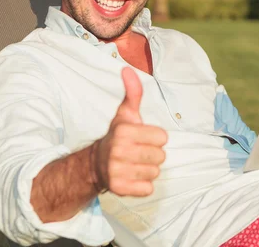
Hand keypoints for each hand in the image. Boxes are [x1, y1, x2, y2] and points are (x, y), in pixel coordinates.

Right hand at [93, 67, 167, 195]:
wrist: (95, 164)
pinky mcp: (119, 188)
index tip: (142, 137)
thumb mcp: (125, 114)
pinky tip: (133, 176)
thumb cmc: (118, 136)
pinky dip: (143, 185)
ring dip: (148, 169)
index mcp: (124, 132)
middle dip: (153, 154)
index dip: (155, 137)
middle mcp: (119, 151)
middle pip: (161, 156)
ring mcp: (118, 171)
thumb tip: (127, 69)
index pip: (162, 137)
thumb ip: (133, 93)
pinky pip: (148, 188)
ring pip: (155, 172)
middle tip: (139, 152)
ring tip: (135, 164)